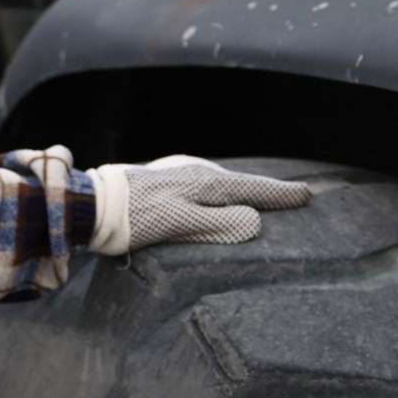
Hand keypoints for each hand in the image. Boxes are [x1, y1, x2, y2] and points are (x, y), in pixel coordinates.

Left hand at [88, 156, 314, 255]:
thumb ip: (218, 223)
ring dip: (242, 188)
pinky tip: (213, 194)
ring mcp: (176, 172)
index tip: (307, 196)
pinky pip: (203, 182)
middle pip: (240, 182)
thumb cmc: (135, 219)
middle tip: (293, 195)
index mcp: (204, 183)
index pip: (252, 190)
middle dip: (266, 190)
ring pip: (220, 181)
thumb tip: (254, 220)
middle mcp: (194, 172)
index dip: (279, 196)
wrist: (91, 205)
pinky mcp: (160, 178)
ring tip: (259, 195)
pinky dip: (220, 189)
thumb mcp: (180, 225)